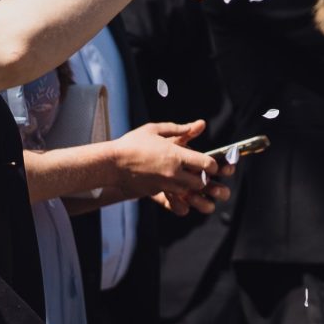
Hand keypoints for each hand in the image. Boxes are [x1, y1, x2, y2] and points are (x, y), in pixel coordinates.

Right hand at [105, 119, 228, 210]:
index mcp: (176, 155)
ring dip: (191, 187)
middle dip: (204, 178)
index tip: (210, 163)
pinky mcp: (156, 192)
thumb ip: (180, 129)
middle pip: (201, 182)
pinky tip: (175, 187)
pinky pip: (174, 198)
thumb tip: (200, 124)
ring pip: (189, 192)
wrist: (110, 163)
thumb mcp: (155, 130)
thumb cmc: (132, 143)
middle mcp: (173, 173)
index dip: (213, 165)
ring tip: (187, 178)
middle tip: (200, 173)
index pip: (207, 164)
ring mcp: (165, 185)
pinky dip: (179, 195)